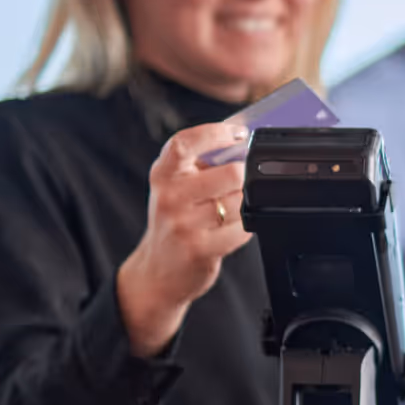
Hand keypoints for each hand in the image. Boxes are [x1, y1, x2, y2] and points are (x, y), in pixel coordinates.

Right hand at [116, 121, 253, 356]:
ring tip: (232, 210)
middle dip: (245, 177)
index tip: (239, 133)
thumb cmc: (174, 222)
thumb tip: (243, 141)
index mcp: (163, 174)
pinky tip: (234, 228)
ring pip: (240, 202)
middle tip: (242, 182)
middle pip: (230, 174)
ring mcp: (184, 224)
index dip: (216, 134)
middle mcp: (170, 197)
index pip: (184, 143)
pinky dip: (246, 228)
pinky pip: (242, 229)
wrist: (158, 271)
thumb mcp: (176, 187)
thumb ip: (201, 165)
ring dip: (245, 205)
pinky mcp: (200, 248)